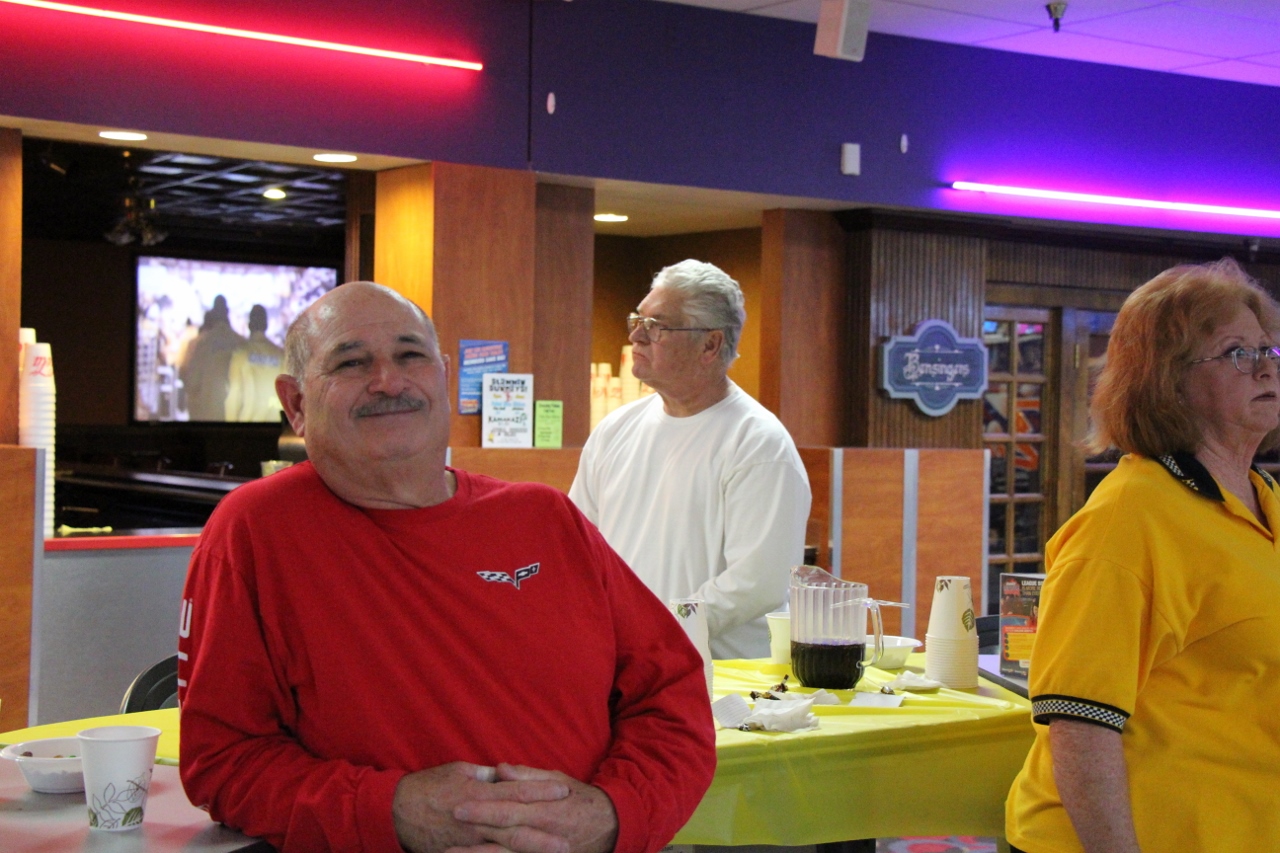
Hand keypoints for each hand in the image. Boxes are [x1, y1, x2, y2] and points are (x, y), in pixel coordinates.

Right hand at [393, 762, 569, 852]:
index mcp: (479, 792)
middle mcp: (477, 817)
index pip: (518, 790)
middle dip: (544, 831)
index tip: (564, 790)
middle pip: (517, 825)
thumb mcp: (458, 771)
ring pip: (506, 847)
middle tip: (569, 835)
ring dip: (531, 851)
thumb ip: (485, 775)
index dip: (542, 790)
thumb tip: (507, 773)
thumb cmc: (428, 786)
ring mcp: (469, 839)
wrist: (396, 812)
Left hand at [450, 764, 617, 852]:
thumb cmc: (580, 800)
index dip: (483, 808)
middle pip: (502, 833)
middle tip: (448, 827)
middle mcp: (542, 834)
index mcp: (544, 809)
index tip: (458, 805)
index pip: (508, 808)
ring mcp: (542, 852)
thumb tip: (500, 769)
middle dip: (475, 831)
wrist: (611, 827)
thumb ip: (527, 776)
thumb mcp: (558, 780)